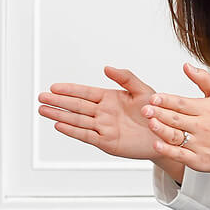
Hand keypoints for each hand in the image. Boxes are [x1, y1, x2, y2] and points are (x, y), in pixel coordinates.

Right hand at [37, 66, 160, 160]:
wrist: (168, 135)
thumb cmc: (157, 112)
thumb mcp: (143, 90)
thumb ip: (125, 77)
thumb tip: (106, 67)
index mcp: (109, 98)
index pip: (84, 92)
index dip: (69, 89)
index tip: (54, 87)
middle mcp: (103, 113)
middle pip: (76, 106)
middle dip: (58, 101)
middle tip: (41, 97)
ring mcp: (103, 128)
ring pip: (77, 120)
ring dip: (59, 115)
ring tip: (43, 110)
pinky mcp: (107, 142)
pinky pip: (86, 135)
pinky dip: (73, 131)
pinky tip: (59, 124)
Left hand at [141, 63, 209, 183]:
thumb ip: (203, 79)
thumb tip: (186, 66)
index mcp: (206, 110)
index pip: (182, 103)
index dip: (167, 100)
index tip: (153, 98)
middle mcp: (202, 126)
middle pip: (177, 119)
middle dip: (159, 113)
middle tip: (145, 109)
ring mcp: (200, 144)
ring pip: (177, 136)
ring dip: (162, 130)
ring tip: (150, 123)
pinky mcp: (199, 160)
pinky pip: (181, 155)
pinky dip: (168, 151)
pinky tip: (157, 144)